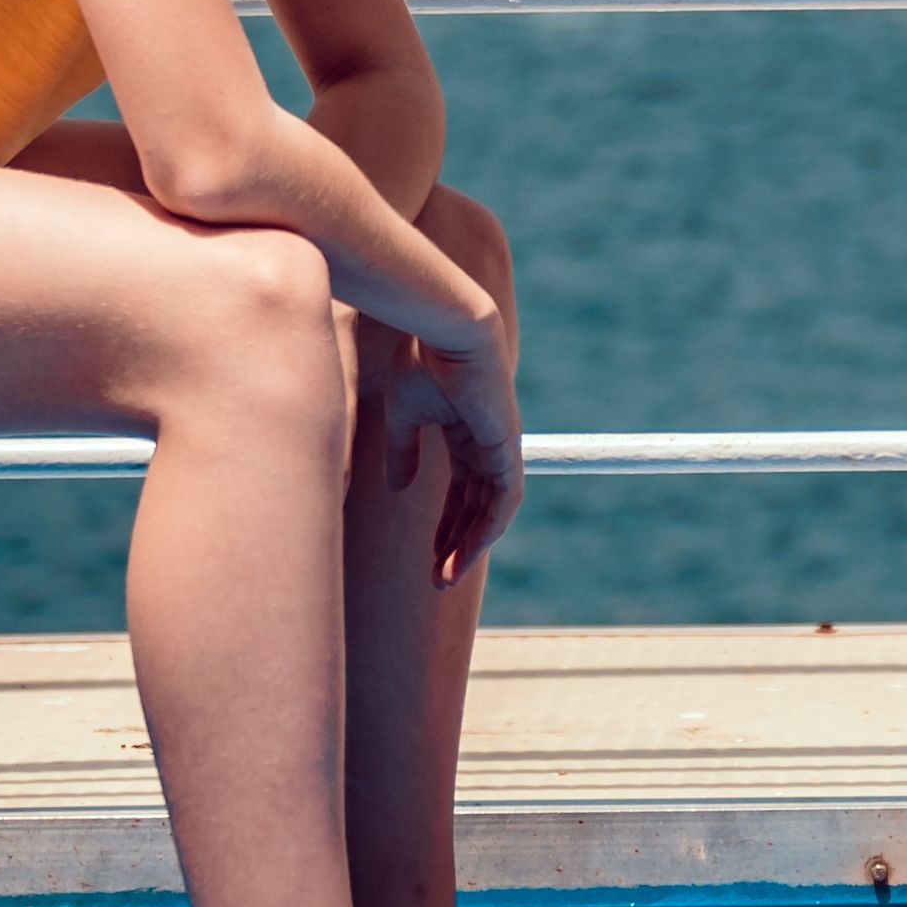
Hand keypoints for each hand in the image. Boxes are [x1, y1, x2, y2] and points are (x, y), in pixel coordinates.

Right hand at [385, 321, 527, 587]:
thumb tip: (398, 489)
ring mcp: (500, 445)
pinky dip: (490, 526)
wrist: (444, 327)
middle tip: (438, 579)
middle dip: (456, 545)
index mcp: (464, 435)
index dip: (445, 526)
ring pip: (492, 510)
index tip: (427, 556)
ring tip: (448, 576)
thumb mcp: (404, 416)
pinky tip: (470, 550)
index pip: (459, 493)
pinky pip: (506, 497)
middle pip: (476, 508)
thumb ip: (404, 452)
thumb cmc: (422, 360)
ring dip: (471, 546)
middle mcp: (486, 444)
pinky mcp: (507, 444)